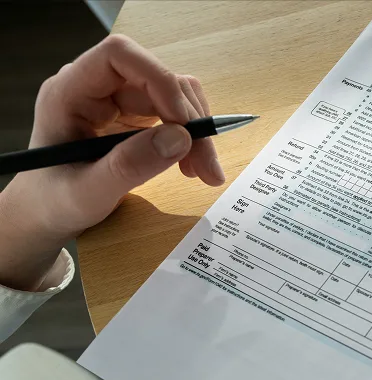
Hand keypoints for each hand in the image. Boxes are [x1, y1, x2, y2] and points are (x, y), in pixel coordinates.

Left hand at [0, 34, 222, 290]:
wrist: (46, 213)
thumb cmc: (54, 202)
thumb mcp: (87, 193)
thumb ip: (128, 166)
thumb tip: (181, 138)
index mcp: (69, 92)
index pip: (119, 55)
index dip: (158, 79)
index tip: (184, 125)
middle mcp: (95, 86)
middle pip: (157, 79)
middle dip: (189, 119)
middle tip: (206, 166)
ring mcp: (117, 99)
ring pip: (174, 95)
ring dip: (196, 130)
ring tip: (202, 172)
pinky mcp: (134, 115)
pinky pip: (174, 113)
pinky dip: (190, 138)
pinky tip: (190, 165)